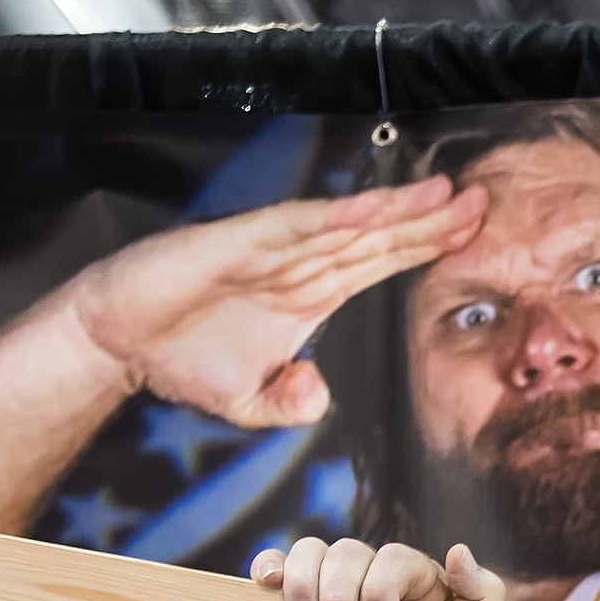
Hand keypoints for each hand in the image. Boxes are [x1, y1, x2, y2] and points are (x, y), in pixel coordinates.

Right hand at [64, 174, 484, 427]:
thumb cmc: (179, 361)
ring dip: (395, 211)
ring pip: (346, 226)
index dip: (425, 249)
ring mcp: (269, 252)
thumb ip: (289, 405)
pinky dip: (334, 218)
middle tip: (483, 203)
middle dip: (430, 221)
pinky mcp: (236, 244)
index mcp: (307, 296)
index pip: (380, 265)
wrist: (116, 344)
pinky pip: (294, 229)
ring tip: (443, 195)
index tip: (472, 236)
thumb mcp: (247, 404)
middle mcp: (297, 267)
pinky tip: (371, 210)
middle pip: (377, 238)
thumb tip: (317, 394)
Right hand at [253, 536, 505, 600]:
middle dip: (340, 594)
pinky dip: (270, 567)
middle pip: (349, 552)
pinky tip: (265, 585)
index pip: (395, 558)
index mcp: (417, 581)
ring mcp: (334, 590)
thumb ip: (480, 597)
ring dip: (303, 584)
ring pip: (311, 553)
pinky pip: (279, 569)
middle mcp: (373, 576)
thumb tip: (458, 551)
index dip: (381, 585)